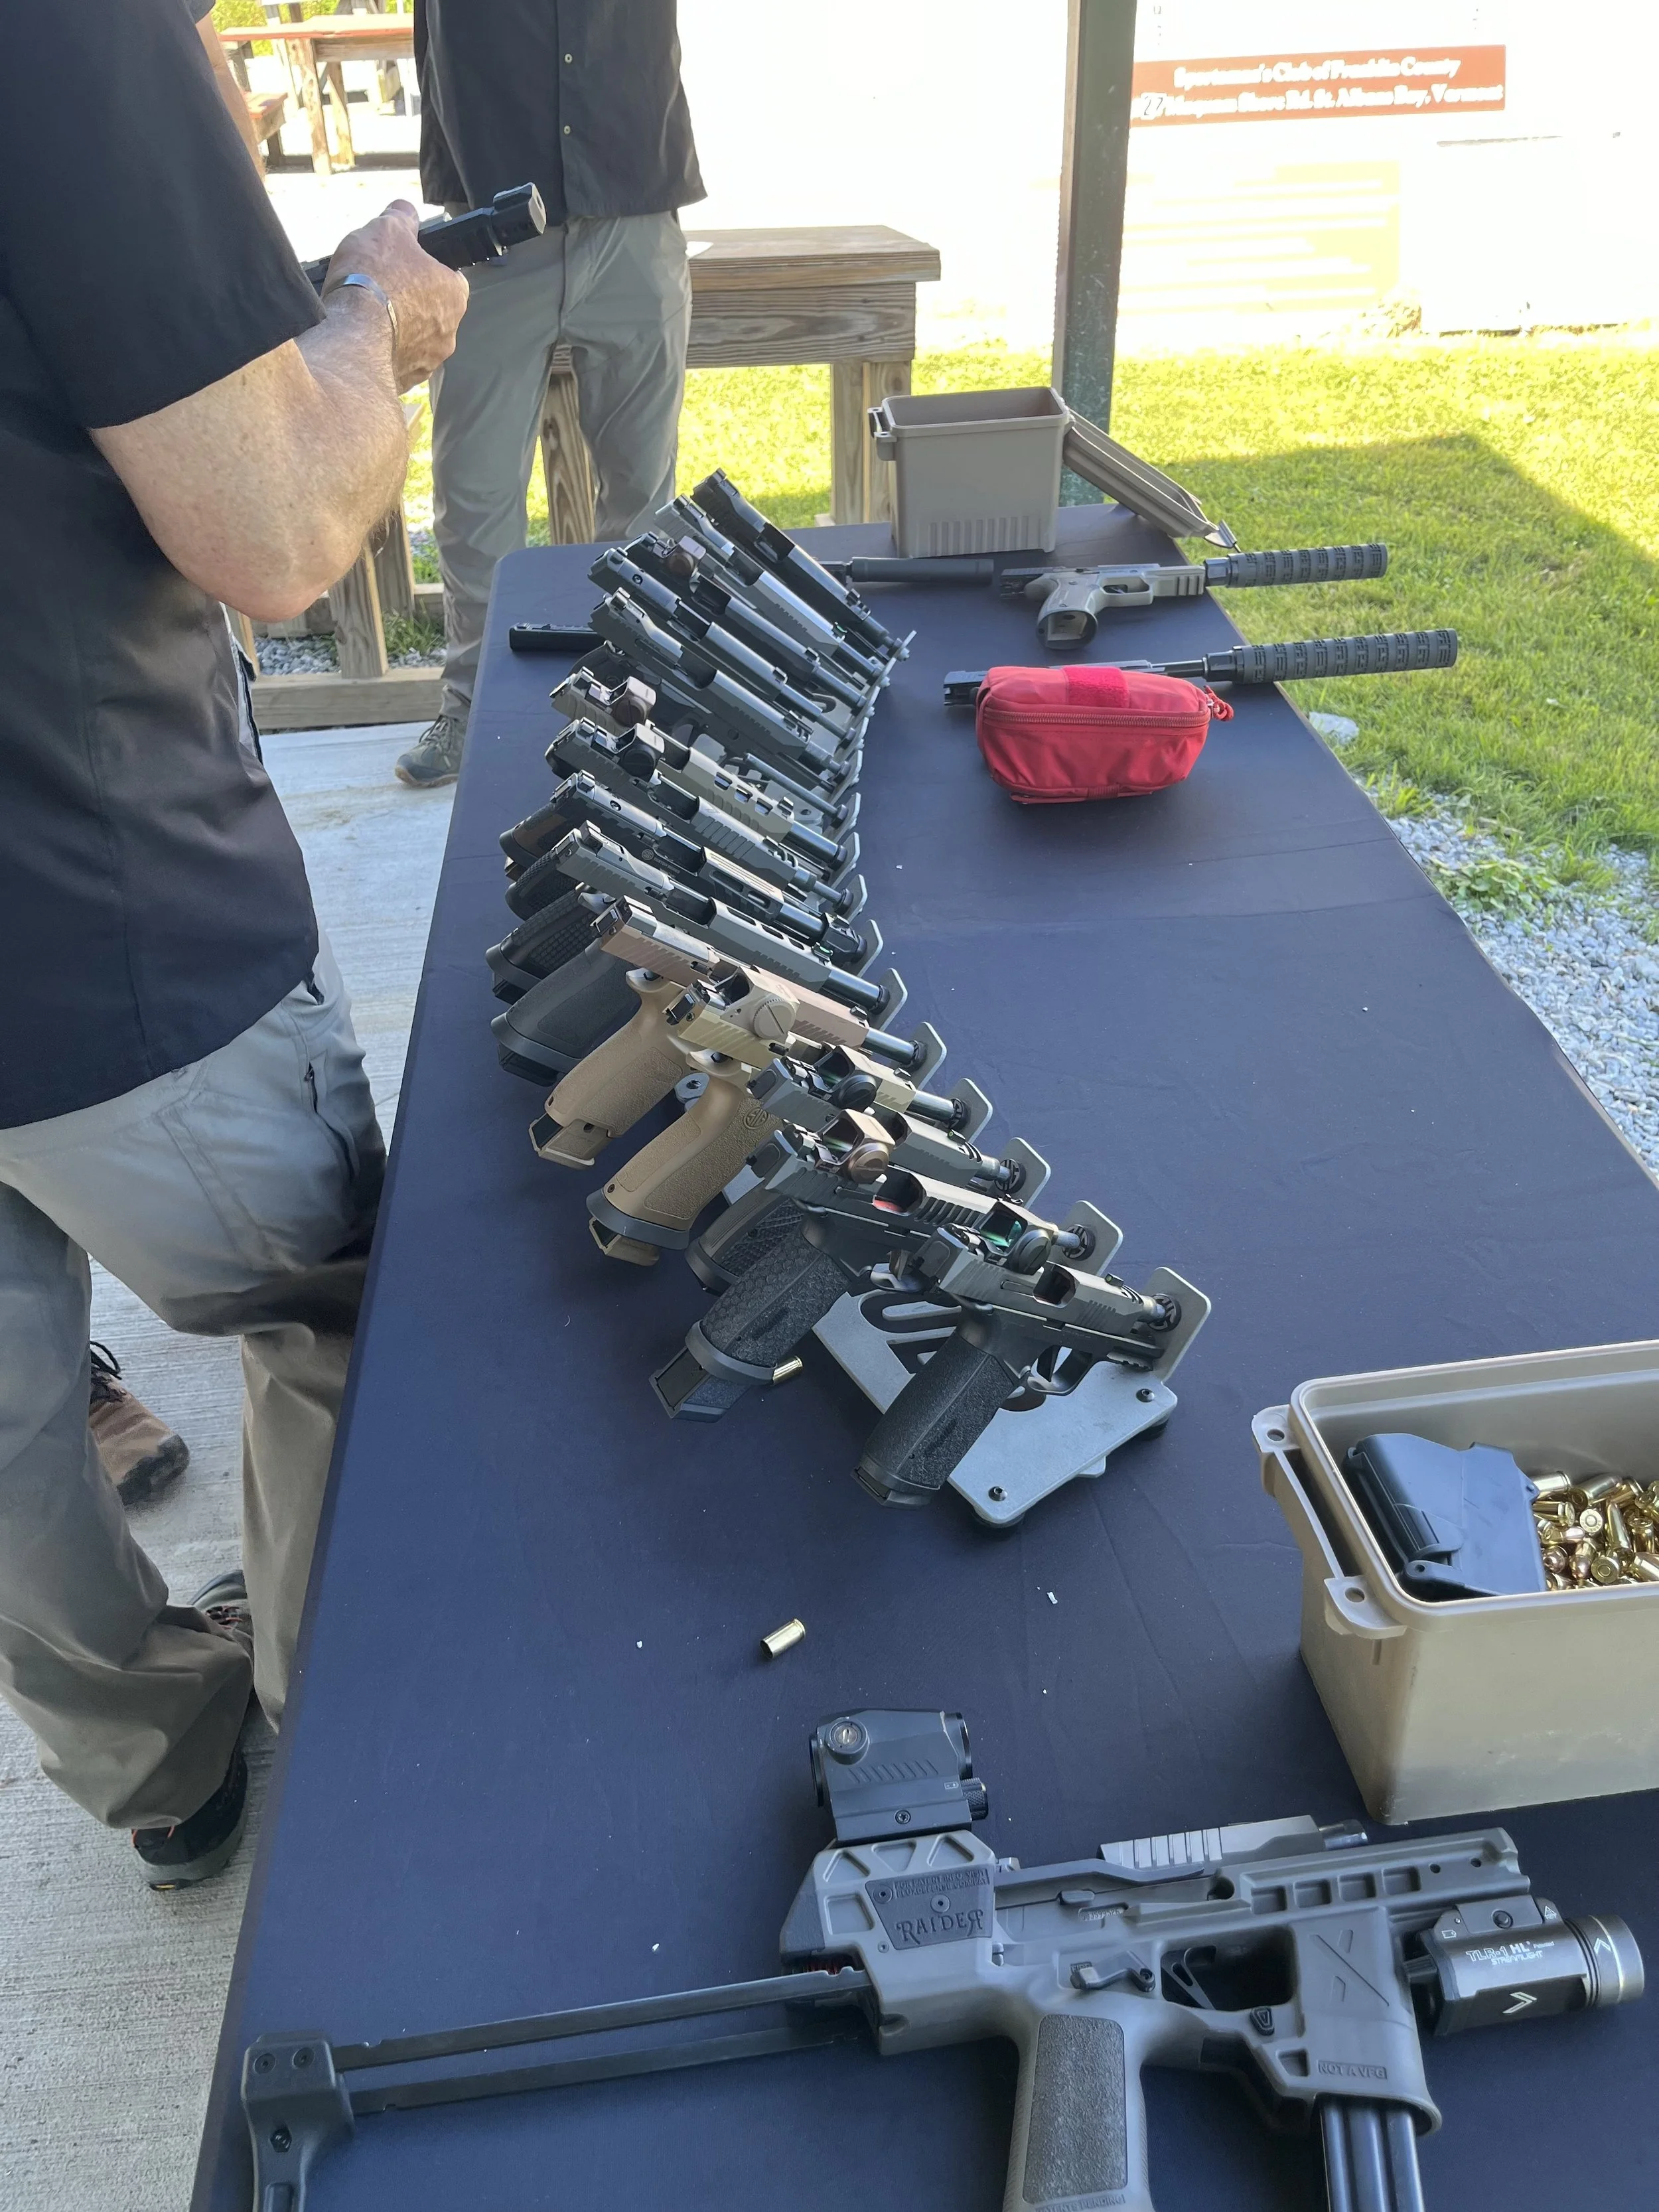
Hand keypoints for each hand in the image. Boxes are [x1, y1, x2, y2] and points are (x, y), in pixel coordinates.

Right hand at [322, 200, 467, 390]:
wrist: (351, 338)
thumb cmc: (374, 280)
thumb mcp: (387, 229)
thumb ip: (401, 217)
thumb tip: (406, 210)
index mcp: (454, 294)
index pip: (450, 277)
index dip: (427, 268)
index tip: (406, 264)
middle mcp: (449, 333)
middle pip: (432, 310)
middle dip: (410, 300)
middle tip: (381, 287)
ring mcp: (428, 362)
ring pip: (415, 339)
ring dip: (397, 328)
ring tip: (366, 315)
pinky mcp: (405, 382)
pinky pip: (396, 361)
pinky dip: (382, 350)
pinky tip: (361, 338)